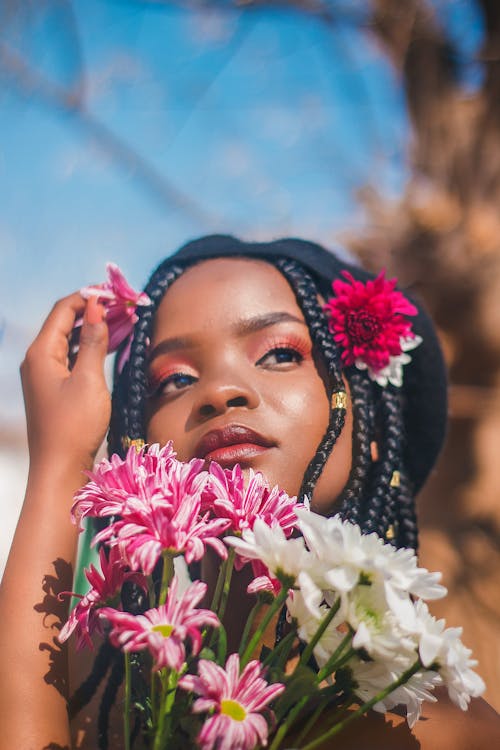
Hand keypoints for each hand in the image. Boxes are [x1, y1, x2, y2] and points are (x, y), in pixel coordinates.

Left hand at [21, 293, 110, 472]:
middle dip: (95, 311)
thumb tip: (97, 307)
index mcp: (41, 353)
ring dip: (95, 329)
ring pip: (70, 340)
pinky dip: (91, 348)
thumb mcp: (89, 380)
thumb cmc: (74, 426)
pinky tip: (111, 346)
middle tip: (126, 306)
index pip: (64, 309)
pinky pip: (72, 358)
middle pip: (66, 322)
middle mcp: (38, 360)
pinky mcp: (55, 389)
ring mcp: (45, 375)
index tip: (117, 293)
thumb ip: (93, 341)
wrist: (60, 470)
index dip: (90, 296)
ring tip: (124, 321)